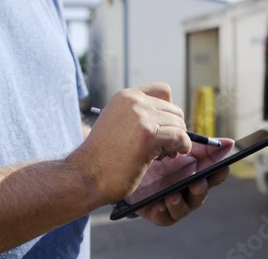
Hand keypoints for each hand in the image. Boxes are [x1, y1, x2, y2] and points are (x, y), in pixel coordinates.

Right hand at [66, 83, 190, 204]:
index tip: (164, 127)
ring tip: (162, 154)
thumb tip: (170, 120)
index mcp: (126, 96)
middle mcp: (134, 101)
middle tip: (165, 148)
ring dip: (176, 141)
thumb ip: (138, 116)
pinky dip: (182, 147)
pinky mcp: (148, 134)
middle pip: (174, 110)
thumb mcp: (117, 124)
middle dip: (173, 129)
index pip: (164, 91)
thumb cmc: (102, 158)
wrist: (85, 176)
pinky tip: (174, 155)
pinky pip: (180, 137)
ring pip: (178, 124)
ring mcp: (141, 116)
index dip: (169, 111)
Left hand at [134, 138, 233, 225]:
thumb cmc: (160, 160)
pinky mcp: (158, 214)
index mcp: (197, 175)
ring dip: (180, 202)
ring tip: (172, 195)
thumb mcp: (178, 150)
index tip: (223, 168)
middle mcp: (188, 192)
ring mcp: (174, 204)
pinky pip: (164, 217)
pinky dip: (163, 211)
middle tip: (198, 182)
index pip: (213, 176)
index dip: (219, 174)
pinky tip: (160, 203)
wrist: (131, 170)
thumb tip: (230, 143)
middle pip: (200, 194)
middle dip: (201, 189)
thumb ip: (203, 147)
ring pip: (184, 208)